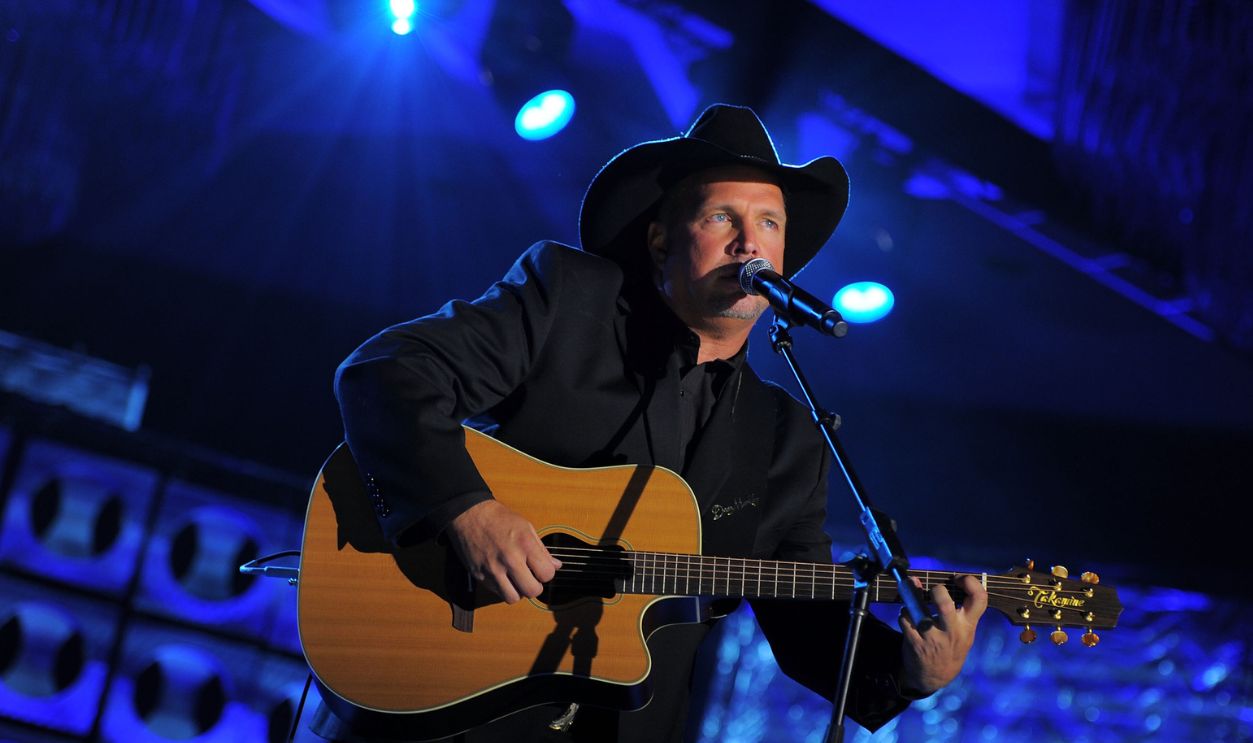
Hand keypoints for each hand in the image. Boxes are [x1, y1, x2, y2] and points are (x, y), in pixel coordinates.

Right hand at [445, 500, 561, 603]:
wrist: (469, 515)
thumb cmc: (500, 518)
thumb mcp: (526, 527)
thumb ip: (542, 550)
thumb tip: (556, 566)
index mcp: (525, 544)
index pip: (547, 574)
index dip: (546, 573)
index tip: (540, 568)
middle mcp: (510, 559)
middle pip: (532, 591)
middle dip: (534, 586)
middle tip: (530, 577)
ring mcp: (493, 569)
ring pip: (512, 598)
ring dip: (517, 592)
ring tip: (516, 580)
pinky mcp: (479, 575)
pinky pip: (496, 592)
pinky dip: (502, 588)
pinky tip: (502, 575)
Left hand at [897, 574, 987, 695]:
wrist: (936, 675)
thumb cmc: (950, 644)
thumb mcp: (963, 630)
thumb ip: (954, 605)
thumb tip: (924, 579)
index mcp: (968, 625)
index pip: (979, 599)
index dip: (971, 582)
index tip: (958, 578)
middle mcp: (952, 632)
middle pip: (944, 604)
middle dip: (936, 591)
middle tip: (934, 590)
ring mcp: (933, 639)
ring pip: (918, 611)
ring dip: (912, 601)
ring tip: (914, 603)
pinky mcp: (916, 644)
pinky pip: (905, 620)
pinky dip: (904, 614)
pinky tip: (908, 617)